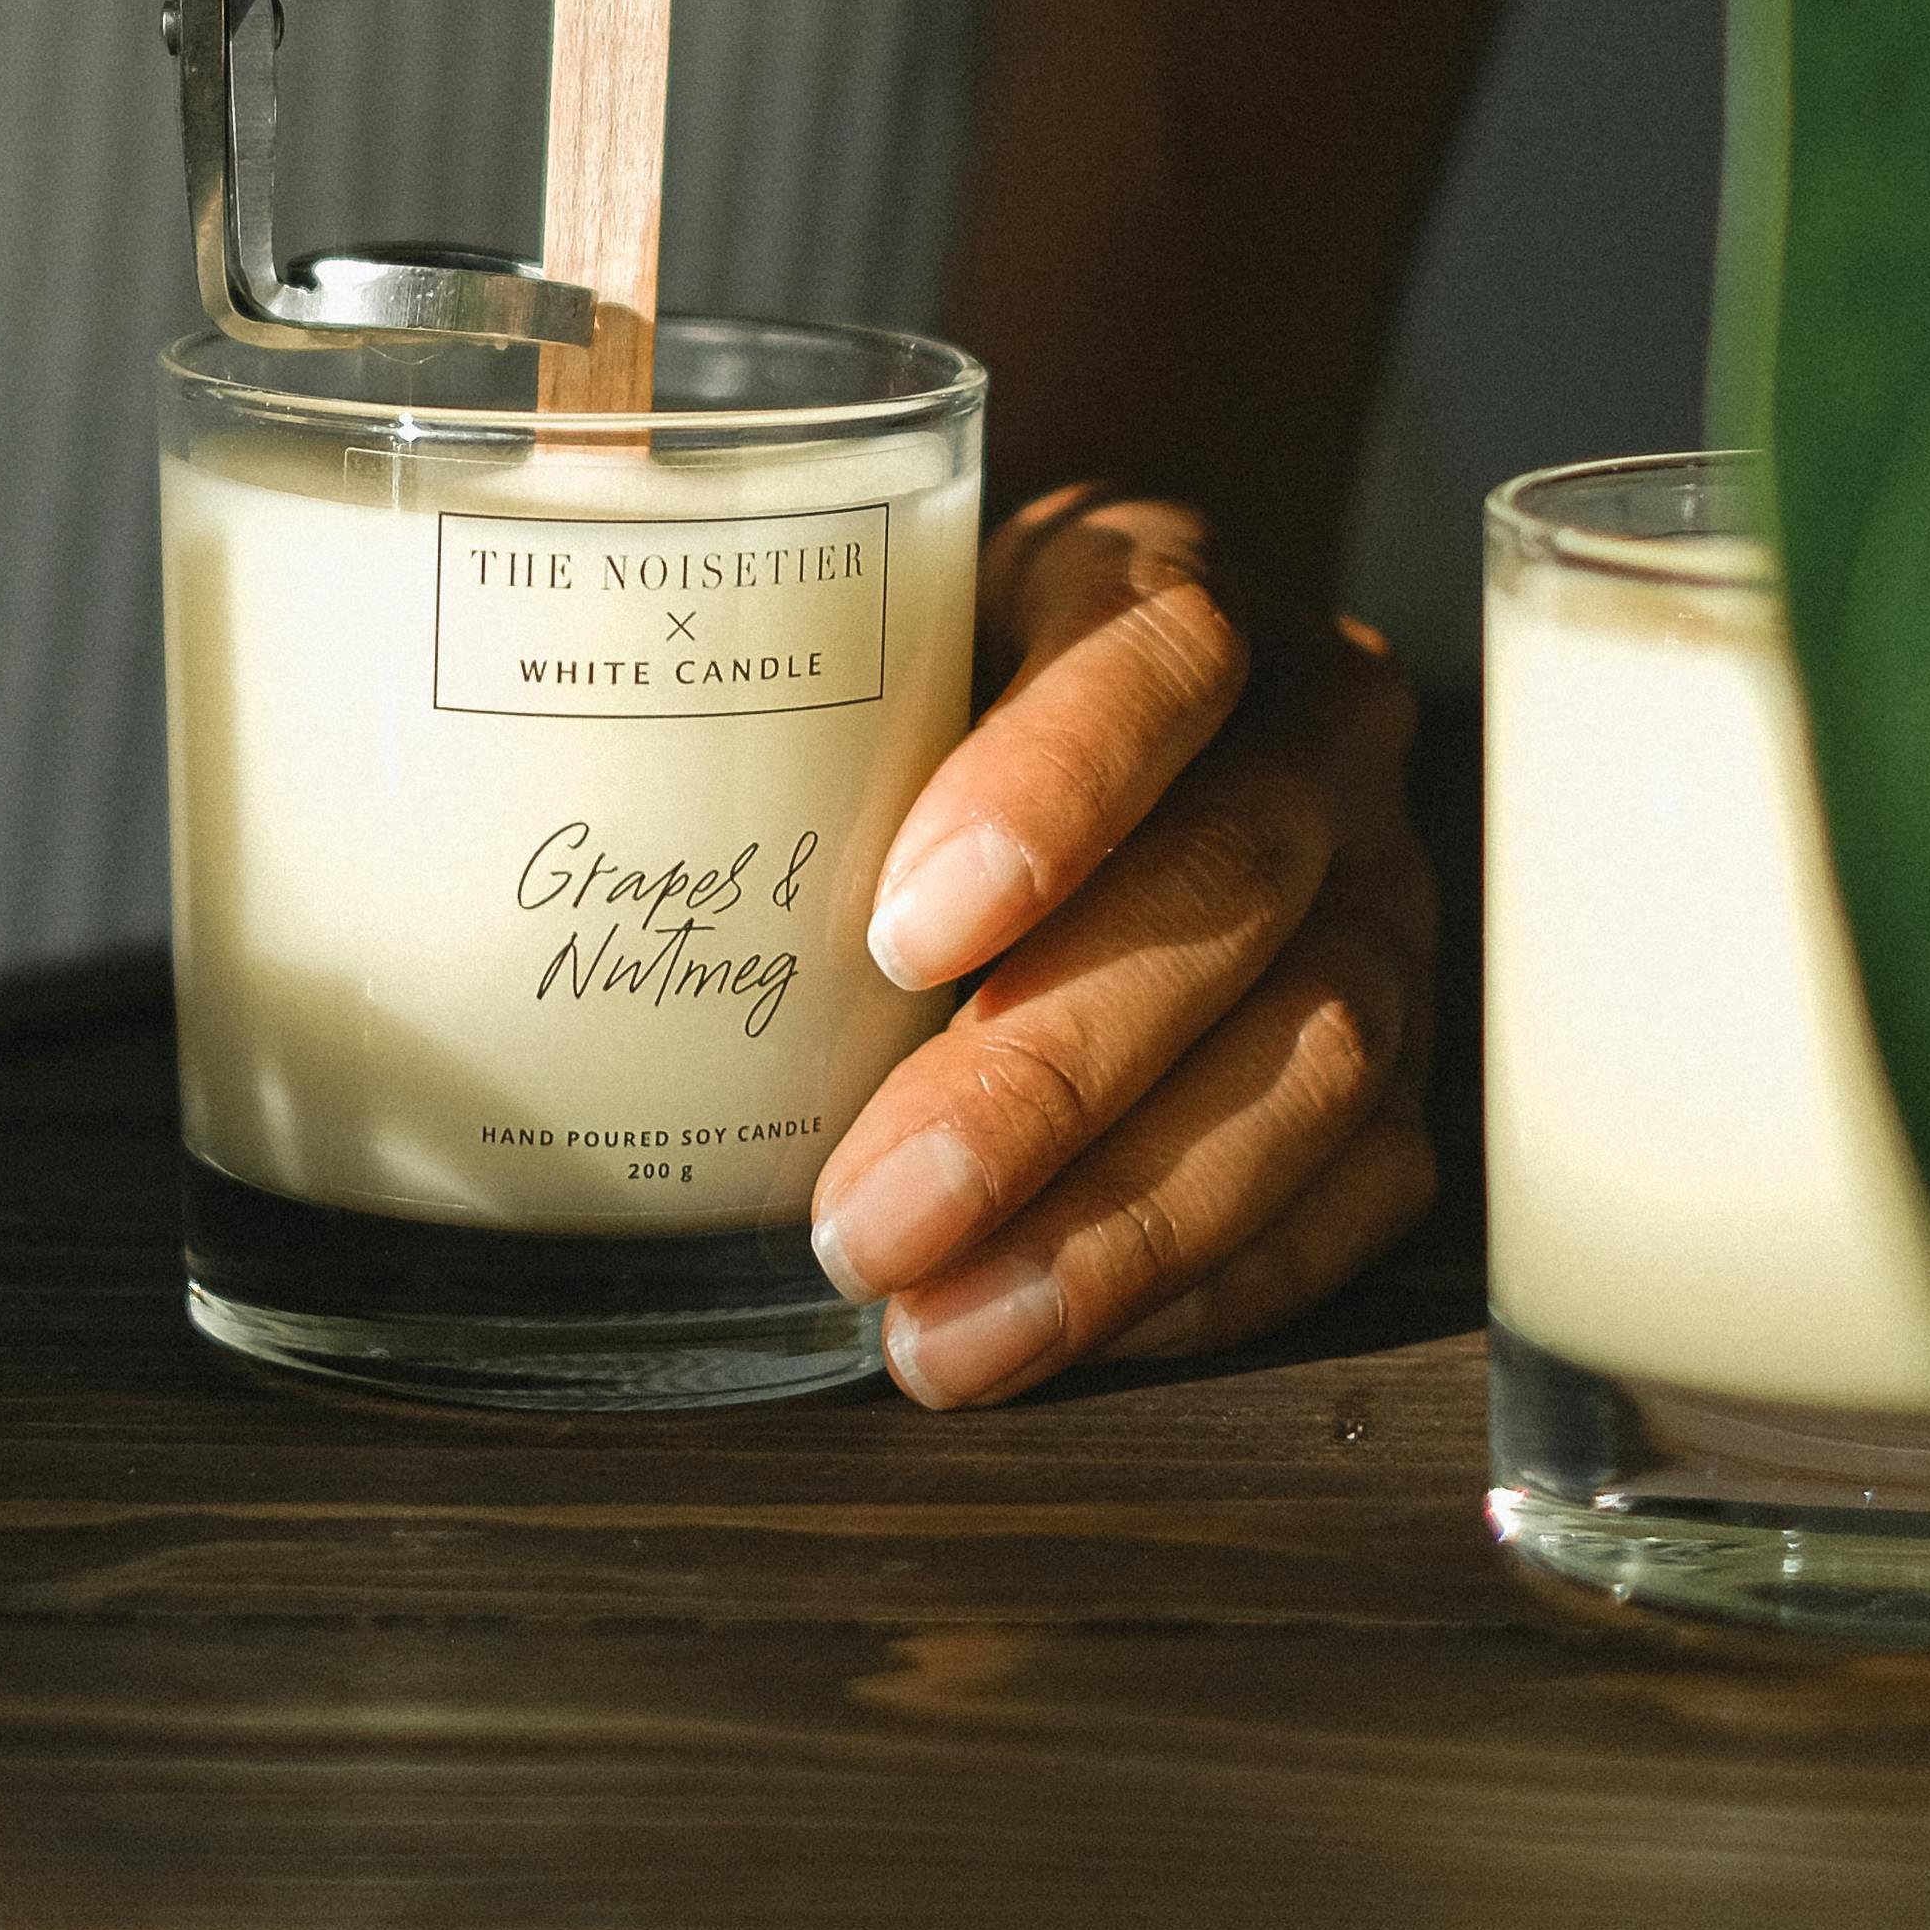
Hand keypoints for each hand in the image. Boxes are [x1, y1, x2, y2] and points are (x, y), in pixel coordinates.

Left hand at [807, 495, 1440, 1406]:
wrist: (1124, 701)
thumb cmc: (938, 682)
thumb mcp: (858, 617)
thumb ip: (724, 634)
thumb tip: (520, 654)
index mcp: (1174, 589)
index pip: (1159, 659)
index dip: (1054, 790)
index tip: (898, 933)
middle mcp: (1318, 734)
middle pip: (1229, 890)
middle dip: (1041, 1081)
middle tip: (866, 1220)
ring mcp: (1384, 900)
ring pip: (1313, 1061)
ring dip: (1120, 1223)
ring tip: (941, 1335)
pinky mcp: (1409, 1057)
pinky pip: (1357, 1187)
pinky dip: (1213, 1281)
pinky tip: (1066, 1339)